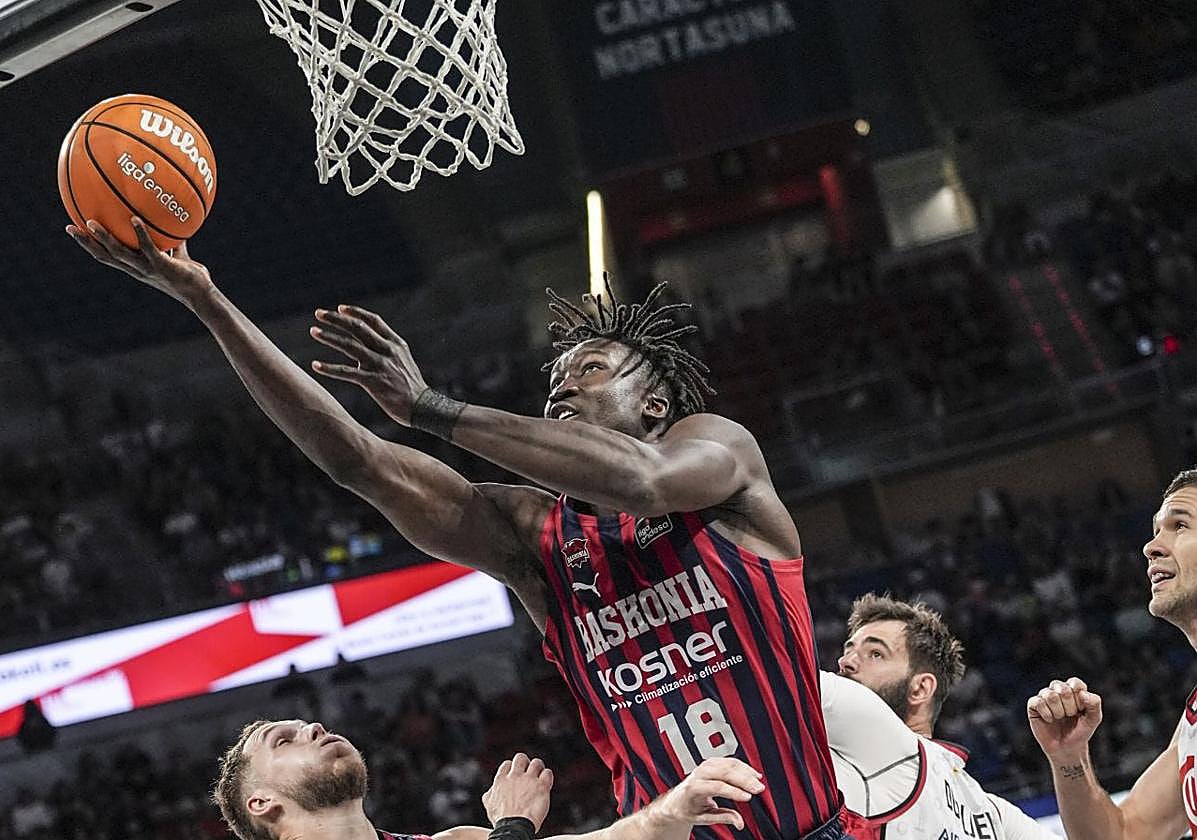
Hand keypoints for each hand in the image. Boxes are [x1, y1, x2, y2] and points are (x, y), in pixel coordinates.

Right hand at [66, 217, 213, 308]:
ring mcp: (148, 269)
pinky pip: (148, 248)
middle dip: (86, 243)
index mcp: (136, 267)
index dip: (90, 246)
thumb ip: (170, 242)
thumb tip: (171, 221)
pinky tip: (135, 219)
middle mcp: (137, 270)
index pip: (107, 256)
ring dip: (105, 239)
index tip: (75, 231)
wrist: (201, 293)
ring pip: (119, 254)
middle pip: (105, 257)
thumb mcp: (176, 255)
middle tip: (70, 228)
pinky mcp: (162, 267)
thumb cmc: (189, 276)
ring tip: (91, 223)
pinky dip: (140, 234)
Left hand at [309, 305, 427, 425]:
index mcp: (396, 343)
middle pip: (357, 328)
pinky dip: (329, 368)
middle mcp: (387, 350)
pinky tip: (315, 365)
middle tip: (319, 313)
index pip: (373, 321)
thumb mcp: (403, 361)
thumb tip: (363, 347)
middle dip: (336, 319)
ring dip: (329, 337)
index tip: (340, 308)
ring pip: (349, 346)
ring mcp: (380, 365)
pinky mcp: (373, 382)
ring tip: (314, 331)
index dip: (355, 312)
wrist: (423, 407)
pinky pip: (346, 372)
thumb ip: (386, 351)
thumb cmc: (411, 386)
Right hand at [481, 753, 552, 830]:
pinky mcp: (542, 786)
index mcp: (501, 780)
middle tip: (528, 772)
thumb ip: (491, 794)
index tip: (516, 775)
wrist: (514, 828)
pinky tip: (546, 783)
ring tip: (539, 775)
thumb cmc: (502, 820)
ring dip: (538, 768)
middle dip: (525, 763)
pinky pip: (547, 773)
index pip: (507, 764)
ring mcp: (529, 780)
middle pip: (521, 757)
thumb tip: (492, 790)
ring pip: (536, 762)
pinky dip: (547, 776)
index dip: (512, 768)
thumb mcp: (490, 806)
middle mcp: (515, 776)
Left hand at [649, 758, 763, 831]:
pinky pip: (729, 761)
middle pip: (725, 772)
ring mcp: (705, 766)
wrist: (677, 800)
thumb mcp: (703, 818)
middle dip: (744, 780)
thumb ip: (723, 818)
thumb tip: (739, 823)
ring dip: (746, 771)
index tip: (748, 797)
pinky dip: (743, 766)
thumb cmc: (688, 809)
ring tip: (759, 782)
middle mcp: (699, 774)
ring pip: (728, 764)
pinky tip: (753, 773)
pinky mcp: (712, 762)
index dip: (734, 791)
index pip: (717, 787)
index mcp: (694, 788)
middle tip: (759, 789)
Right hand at [1027, 677, 1102, 758]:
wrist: (1067, 747)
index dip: (1079, 699)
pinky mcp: (1033, 704)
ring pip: (1050, 695)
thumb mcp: (1093, 719)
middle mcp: (1057, 690)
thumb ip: (1094, 704)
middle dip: (1070, 707)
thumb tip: (1082, 693)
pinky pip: (1038, 702)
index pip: (1075, 683)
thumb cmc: (1080, 731)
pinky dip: (1047, 714)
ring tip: (1059, 718)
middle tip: (1070, 716)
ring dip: (1058, 711)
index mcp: (1073, 689)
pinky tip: (1049, 720)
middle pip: (1063, 689)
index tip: (1081, 710)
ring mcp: (1044, 696)